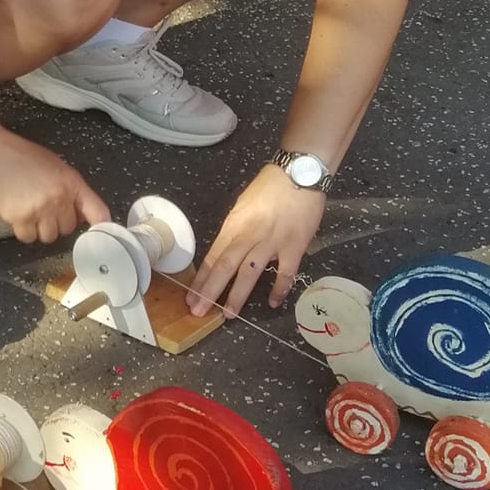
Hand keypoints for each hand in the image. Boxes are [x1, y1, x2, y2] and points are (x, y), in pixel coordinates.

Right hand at [0, 132, 108, 245]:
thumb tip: (82, 215)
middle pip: (68, 228)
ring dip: (40, 228)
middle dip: (57, 222)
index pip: (98, 211)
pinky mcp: (19, 218)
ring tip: (29, 210)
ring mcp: (39, 209)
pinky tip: (17, 214)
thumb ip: (70, 190)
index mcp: (72, 182)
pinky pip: (28, 238)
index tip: (100, 237)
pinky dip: (23, 231)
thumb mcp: (54, 166)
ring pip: (49, 237)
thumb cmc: (20, 156)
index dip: (102, 228)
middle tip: (43, 207)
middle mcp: (59, 197)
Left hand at [186, 166, 323, 317]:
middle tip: (198, 311)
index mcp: (234, 224)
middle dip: (210, 292)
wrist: (299, 174)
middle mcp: (248, 235)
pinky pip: (285, 273)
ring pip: (250, 273)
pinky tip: (272, 302)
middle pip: (225, 267)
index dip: (202, 278)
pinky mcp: (294, 246)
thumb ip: (235, 229)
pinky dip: (279, 289)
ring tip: (227, 315)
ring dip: (237, 296)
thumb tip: (227, 249)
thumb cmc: (270, 186)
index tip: (191, 296)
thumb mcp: (243, 205)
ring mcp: (271, 242)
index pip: (213, 256)